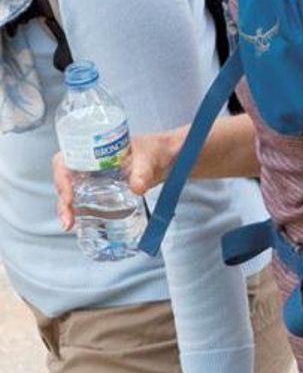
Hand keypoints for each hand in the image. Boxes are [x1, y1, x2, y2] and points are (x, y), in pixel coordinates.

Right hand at [54, 128, 179, 229]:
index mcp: (94, 148)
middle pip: (65, 179)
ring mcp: (96, 176)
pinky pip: (85, 199)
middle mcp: (90, 162)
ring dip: (67, 208)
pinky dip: (80, 211)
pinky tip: (80, 223)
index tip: (68, 196)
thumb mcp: (150, 159)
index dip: (61, 178)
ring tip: (69, 224)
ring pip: (72, 191)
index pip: (65, 160)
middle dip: (62, 199)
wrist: (170, 156)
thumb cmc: (157, 149)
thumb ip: (144, 172)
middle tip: (68, 218)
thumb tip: (137, 187)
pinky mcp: (104, 188)